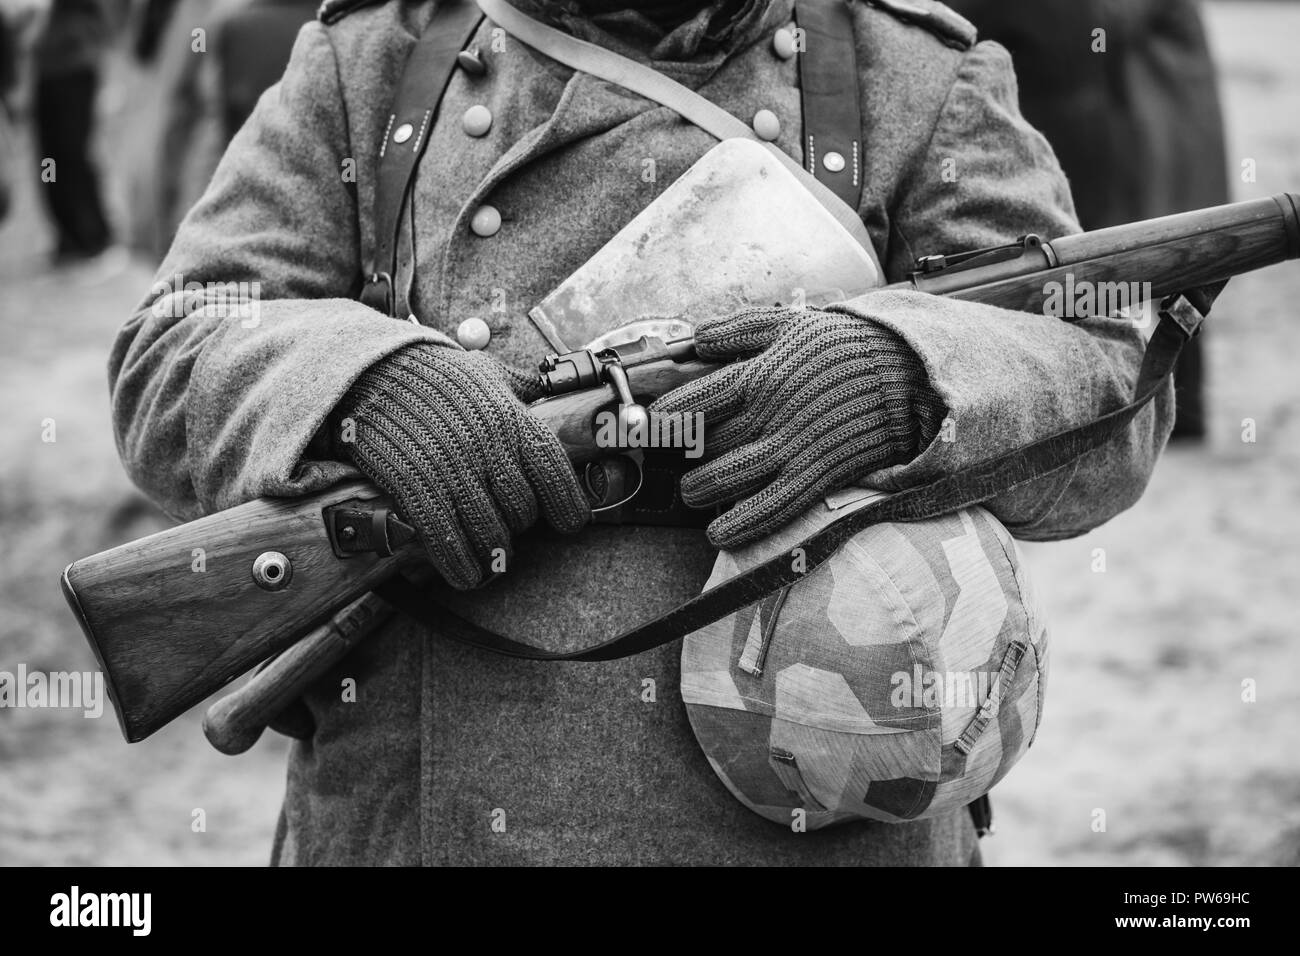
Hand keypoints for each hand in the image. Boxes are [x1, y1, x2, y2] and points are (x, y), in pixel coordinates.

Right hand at [335, 344, 588, 588]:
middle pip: (522, 510)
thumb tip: (550, 392)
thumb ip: (521, 388)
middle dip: (519, 525)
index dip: (567, 506)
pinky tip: (466, 575)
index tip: (569, 523)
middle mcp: (488, 445)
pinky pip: (445, 536)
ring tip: (491, 558)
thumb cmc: (436, 374)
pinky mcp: (415, 483)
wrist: (373, 367)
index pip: (554, 472)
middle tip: (508, 527)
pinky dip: (458, 563)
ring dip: (493, 552)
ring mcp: (452, 466)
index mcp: (513, 417)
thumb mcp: (487, 372)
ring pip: (489, 531)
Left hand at [652, 306, 943, 548]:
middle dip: (682, 453)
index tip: (651, 422)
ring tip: (693, 491)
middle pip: (705, 441)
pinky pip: (770, 506)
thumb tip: (696, 338)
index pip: (694, 399)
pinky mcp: (816, 475)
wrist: (908, 373)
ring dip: (700, 488)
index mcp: (759, 373)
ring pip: (727, 476)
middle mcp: (768, 413)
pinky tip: (718, 533)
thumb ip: (741, 328)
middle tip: (675, 457)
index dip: (665, 414)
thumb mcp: (792, 323)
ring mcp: (792, 447)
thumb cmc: (845, 346)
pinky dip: (741, 524)